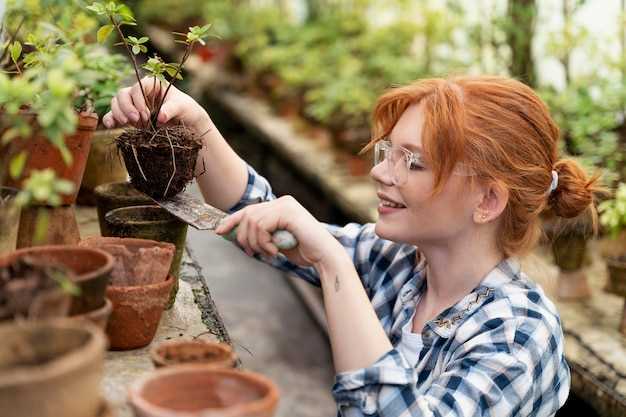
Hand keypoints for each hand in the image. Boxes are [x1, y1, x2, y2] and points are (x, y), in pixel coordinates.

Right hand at [102, 76, 210, 132]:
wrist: (187, 123)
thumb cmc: (186, 110)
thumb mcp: (183, 107)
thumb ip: (171, 109)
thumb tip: (160, 118)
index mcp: (151, 84)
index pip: (137, 88)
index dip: (138, 101)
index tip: (146, 115)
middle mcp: (139, 92)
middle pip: (123, 94)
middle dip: (126, 107)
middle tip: (136, 120)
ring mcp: (133, 104)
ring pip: (116, 103)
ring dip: (118, 113)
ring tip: (127, 124)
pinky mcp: (130, 116)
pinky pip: (114, 115)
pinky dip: (110, 119)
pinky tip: (110, 126)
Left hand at [215, 196, 342, 267]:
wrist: (324, 257)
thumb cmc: (304, 252)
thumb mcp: (275, 243)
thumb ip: (260, 236)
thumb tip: (235, 236)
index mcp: (280, 206)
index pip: (249, 210)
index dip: (231, 220)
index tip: (219, 232)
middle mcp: (282, 201)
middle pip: (247, 215)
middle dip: (243, 237)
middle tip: (251, 253)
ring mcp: (285, 205)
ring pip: (252, 222)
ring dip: (256, 243)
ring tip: (269, 253)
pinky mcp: (288, 212)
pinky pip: (261, 226)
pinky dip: (264, 242)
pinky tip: (275, 250)